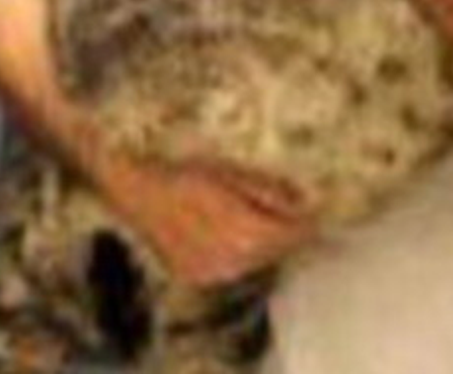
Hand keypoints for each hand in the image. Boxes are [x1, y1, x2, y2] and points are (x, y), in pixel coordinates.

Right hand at [93, 152, 313, 285]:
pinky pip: (231, 268)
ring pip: (256, 261)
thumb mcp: (236, 173)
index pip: (294, 234)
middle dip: (285, 231)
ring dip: (262, 243)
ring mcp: (214, 272)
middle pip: (278, 249)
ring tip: (248, 217)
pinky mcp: (197, 277)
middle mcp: (235, 260)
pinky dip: (236, 253)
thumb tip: (303, 202)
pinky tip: (224, 233)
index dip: (308, 221)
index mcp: (248, 231)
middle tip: (287, 210)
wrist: (136, 192)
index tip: (316, 211)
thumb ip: (272, 192)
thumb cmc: (187, 174)